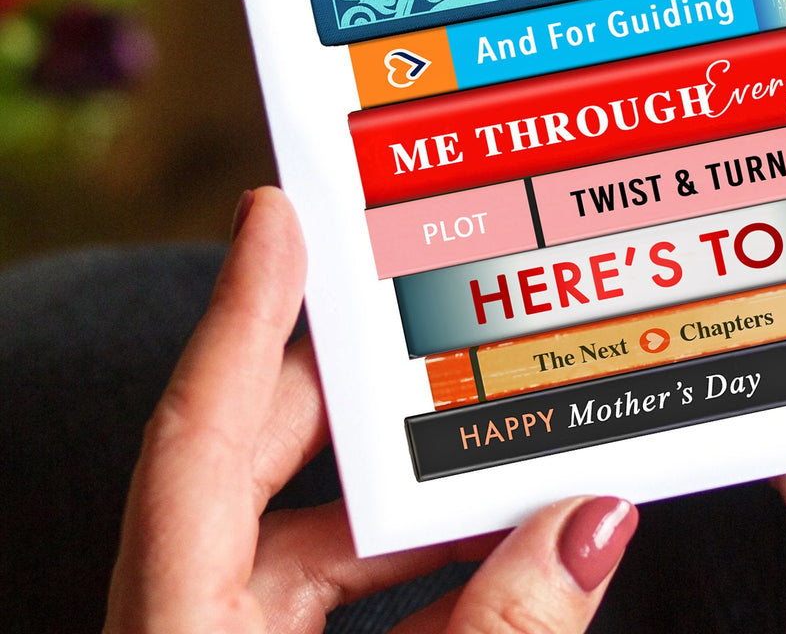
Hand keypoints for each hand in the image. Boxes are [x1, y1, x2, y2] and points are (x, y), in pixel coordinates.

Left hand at [104, 186, 636, 633]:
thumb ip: (502, 629)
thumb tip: (592, 520)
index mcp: (177, 625)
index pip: (198, 433)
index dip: (243, 309)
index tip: (277, 209)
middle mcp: (181, 621)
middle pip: (256, 457)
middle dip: (356, 389)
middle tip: (431, 316)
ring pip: (303, 530)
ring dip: (403, 492)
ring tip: (499, 451)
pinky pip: (322, 592)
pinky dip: (407, 568)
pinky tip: (491, 558)